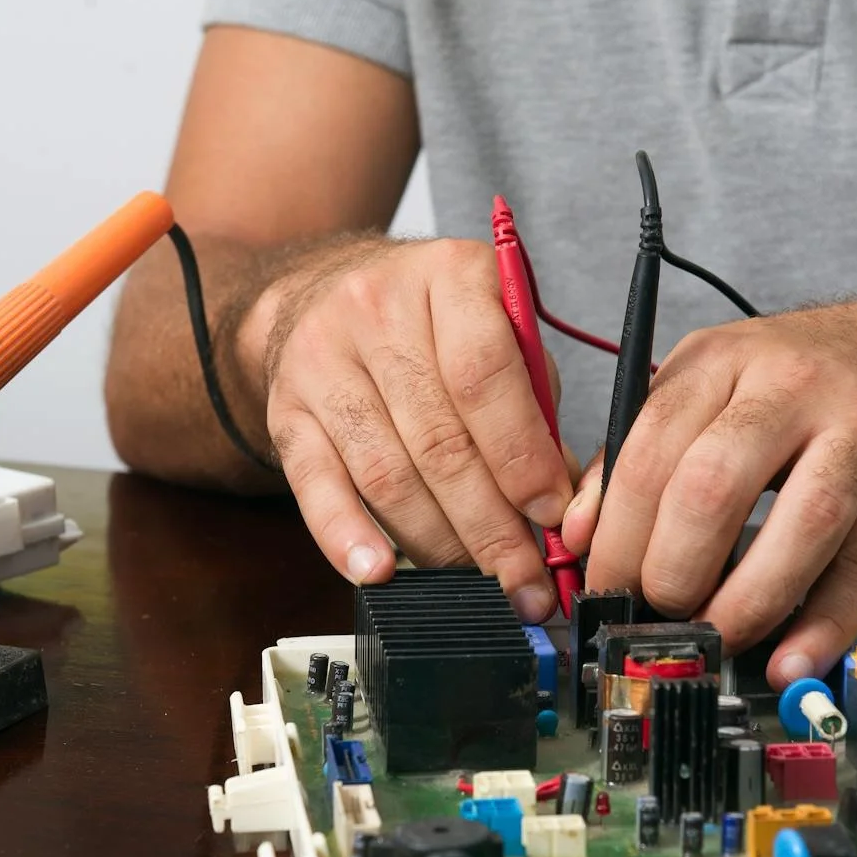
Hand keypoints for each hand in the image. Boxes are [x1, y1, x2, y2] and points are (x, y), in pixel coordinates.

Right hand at [246, 237, 574, 620]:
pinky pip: (316, 485)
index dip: (522, 457)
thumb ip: (536, 407)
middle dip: (491, 524)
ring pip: (386, 473)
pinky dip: (346, 536)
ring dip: (439, 542)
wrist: (322, 293)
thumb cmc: (433, 324)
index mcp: (450, 275)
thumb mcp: (498, 331)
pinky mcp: (286, 411)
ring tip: (479, 582)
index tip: (552, 517)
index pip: (486, 375)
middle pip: (439, 439)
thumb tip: (570, 504)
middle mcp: (378, 308)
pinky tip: (380, 572)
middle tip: (525, 578)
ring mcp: (322, 360)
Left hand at [560, 302, 856, 686]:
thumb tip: (579, 535)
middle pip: (714, 488)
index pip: (651, 449)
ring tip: (713, 638)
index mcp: (724, 359)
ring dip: (744, 605)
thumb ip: (638, 452)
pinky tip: (789, 661)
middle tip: (657, 612)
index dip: (618, 533)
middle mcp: (793, 388)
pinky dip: (821, 628)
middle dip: (671, 571)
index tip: (604, 586)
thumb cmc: (792, 380)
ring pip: (799, 528)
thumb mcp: (707, 384)